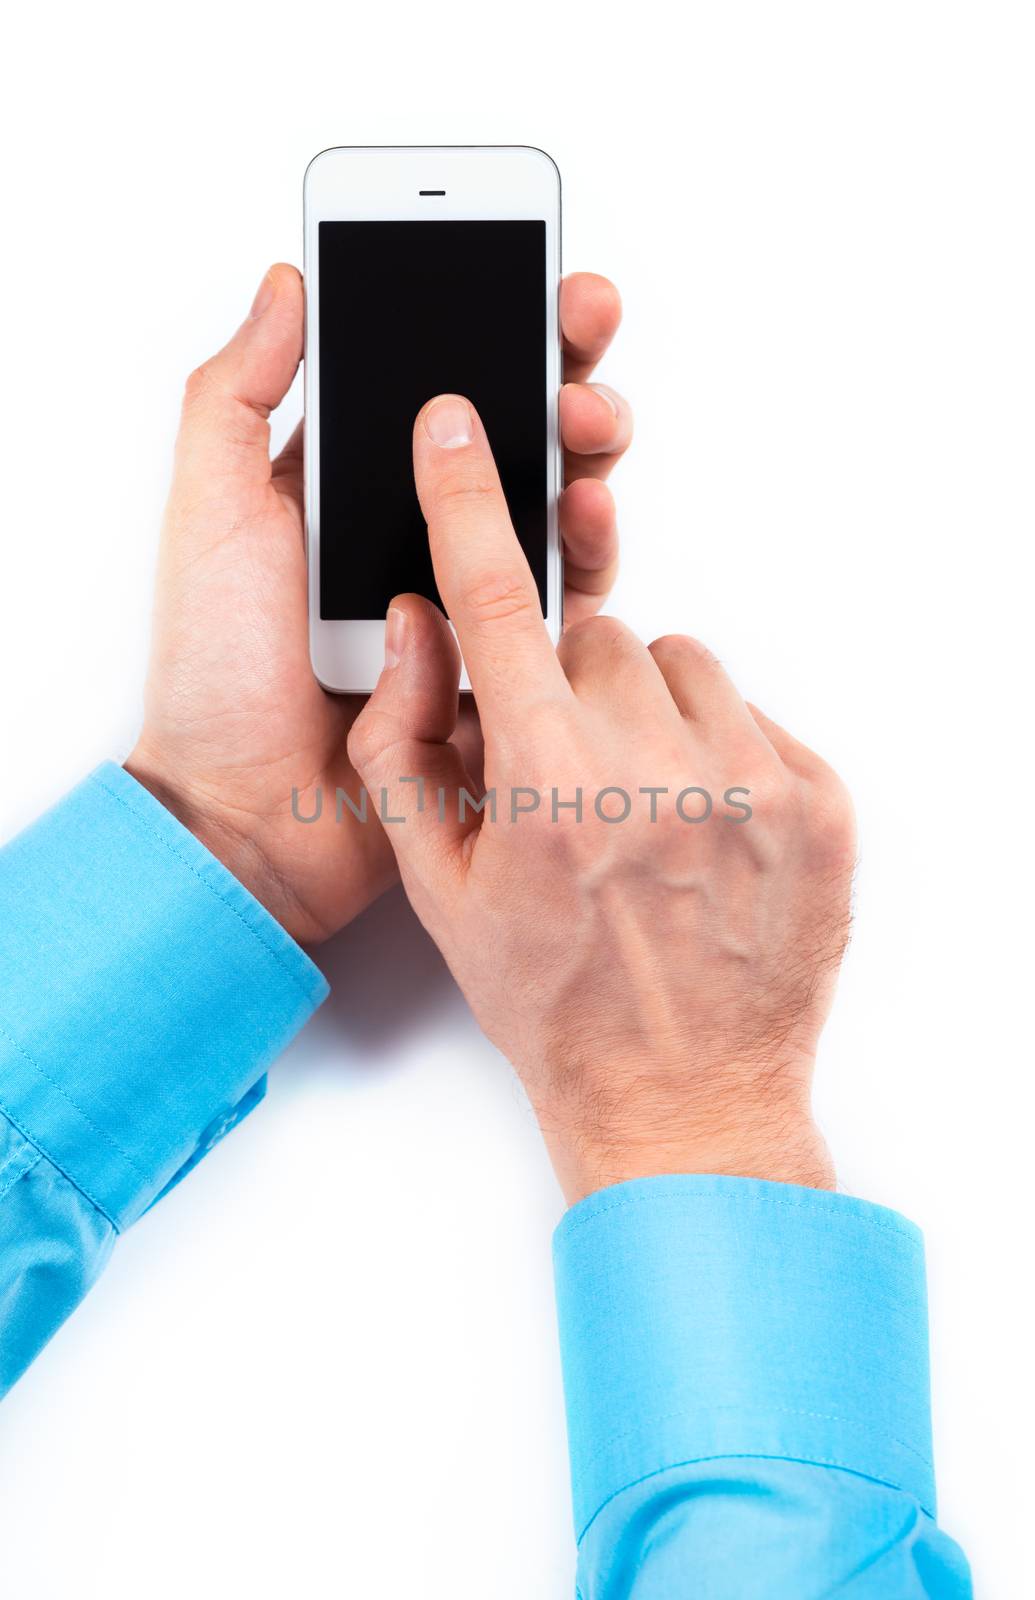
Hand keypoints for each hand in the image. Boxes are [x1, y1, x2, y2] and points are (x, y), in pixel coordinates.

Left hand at [127, 265, 630, 943]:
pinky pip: (570, 611)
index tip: (542, 279)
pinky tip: (583, 525)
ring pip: (558, 517)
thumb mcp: (211, 512)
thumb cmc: (219, 673)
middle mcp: (422, 539)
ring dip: (586, 464)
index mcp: (356, 488)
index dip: (496, 327)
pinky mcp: (511, 673)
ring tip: (586, 438)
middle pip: (518, 443)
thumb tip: (286, 284)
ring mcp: (472, 605)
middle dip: (565, 382)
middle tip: (581, 349)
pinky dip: (586, 563)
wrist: (250, 815)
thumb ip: (239, 395)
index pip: (441, 389)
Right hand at [346, 397, 854, 1202]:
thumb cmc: (556, 1003)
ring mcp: (752, 783)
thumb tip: (419, 630)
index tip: (457, 426)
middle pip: (596, 633)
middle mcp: (655, 772)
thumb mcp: (439, 888)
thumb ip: (406, 746)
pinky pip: (751, 710)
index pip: (496, 604)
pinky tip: (698, 823)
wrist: (683, 1095)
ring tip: (638, 799)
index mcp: (547, 788)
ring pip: (679, 660)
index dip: (467, 503)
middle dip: (566, 683)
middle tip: (564, 766)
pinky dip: (717, 745)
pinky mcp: (820, 801)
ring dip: (645, 707)